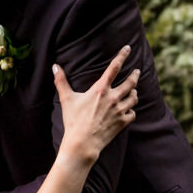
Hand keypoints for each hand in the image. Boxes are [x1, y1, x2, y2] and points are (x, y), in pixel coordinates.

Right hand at [54, 45, 138, 165]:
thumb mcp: (66, 99)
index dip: (122, 56)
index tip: (128, 48)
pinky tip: (128, 110)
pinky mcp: (123, 122)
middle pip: (131, 82)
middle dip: (135, 75)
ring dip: (134, 93)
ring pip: (134, 97)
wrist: (83, 143)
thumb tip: (55, 66)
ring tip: (133, 91)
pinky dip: (131, 110)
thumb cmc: (73, 120)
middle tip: (136, 71)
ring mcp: (119, 110)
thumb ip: (61, 81)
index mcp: (100, 89)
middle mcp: (113, 98)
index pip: (114, 67)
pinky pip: (133, 113)